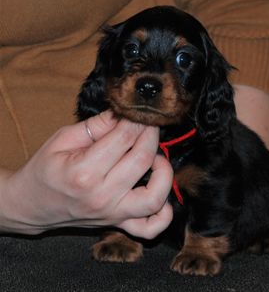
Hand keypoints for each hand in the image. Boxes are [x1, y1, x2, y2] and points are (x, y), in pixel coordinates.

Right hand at [0, 111, 172, 237]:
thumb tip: (123, 113)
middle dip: (150, 135)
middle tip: (147, 125)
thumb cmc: (45, 169)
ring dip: (163, 172)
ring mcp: (112, 213)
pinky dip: (163, 214)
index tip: (137, 112)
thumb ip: (95, 125)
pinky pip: (150, 228)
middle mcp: (102, 196)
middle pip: (142, 160)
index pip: (124, 138)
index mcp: (84, 172)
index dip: (135, 120)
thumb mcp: (62, 139)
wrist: (31, 205)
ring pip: (154, 196)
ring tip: (155, 157)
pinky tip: (159, 191)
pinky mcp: (117, 223)